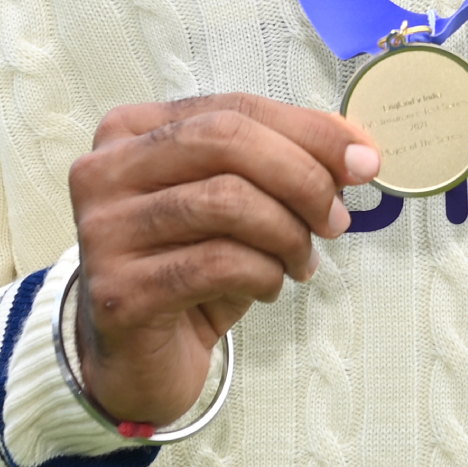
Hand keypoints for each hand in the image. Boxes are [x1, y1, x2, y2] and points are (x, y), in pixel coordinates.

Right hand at [68, 93, 379, 427]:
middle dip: (300, 175)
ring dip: (287, 233)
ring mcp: (103, 231)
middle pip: (225, 140)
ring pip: (225, 200)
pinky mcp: (117, 292)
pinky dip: (263, 273)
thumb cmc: (193, 266)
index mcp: (131, 130)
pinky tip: (270, 286)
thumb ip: (283, 161)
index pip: (233, 108)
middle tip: (337, 218)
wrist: (143, 358)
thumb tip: (356, 148)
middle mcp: (104, 170)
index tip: (364, 159)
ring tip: (302, 260)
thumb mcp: (240, 201)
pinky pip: (217, 263)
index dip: (308, 130)